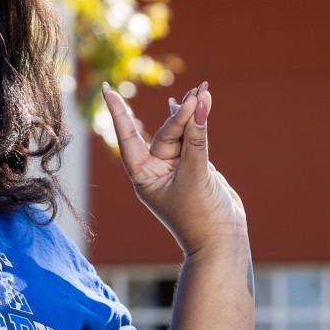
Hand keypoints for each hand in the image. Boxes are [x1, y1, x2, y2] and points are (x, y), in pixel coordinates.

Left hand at [102, 80, 246, 256]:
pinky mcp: (195, 168)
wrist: (222, 240)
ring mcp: (176, 168)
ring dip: (192, 113)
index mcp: (143, 176)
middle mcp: (156, 170)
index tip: (107, 90)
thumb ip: (197, 139)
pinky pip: (192, 139)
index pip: (127, 138)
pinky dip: (195, 123)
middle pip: (165, 133)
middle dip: (182, 113)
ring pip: (182, 133)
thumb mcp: (196, 175)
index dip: (119, 113)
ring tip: (202, 89)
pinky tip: (191, 104)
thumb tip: (200, 104)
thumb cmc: (201, 216)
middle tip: (199, 93)